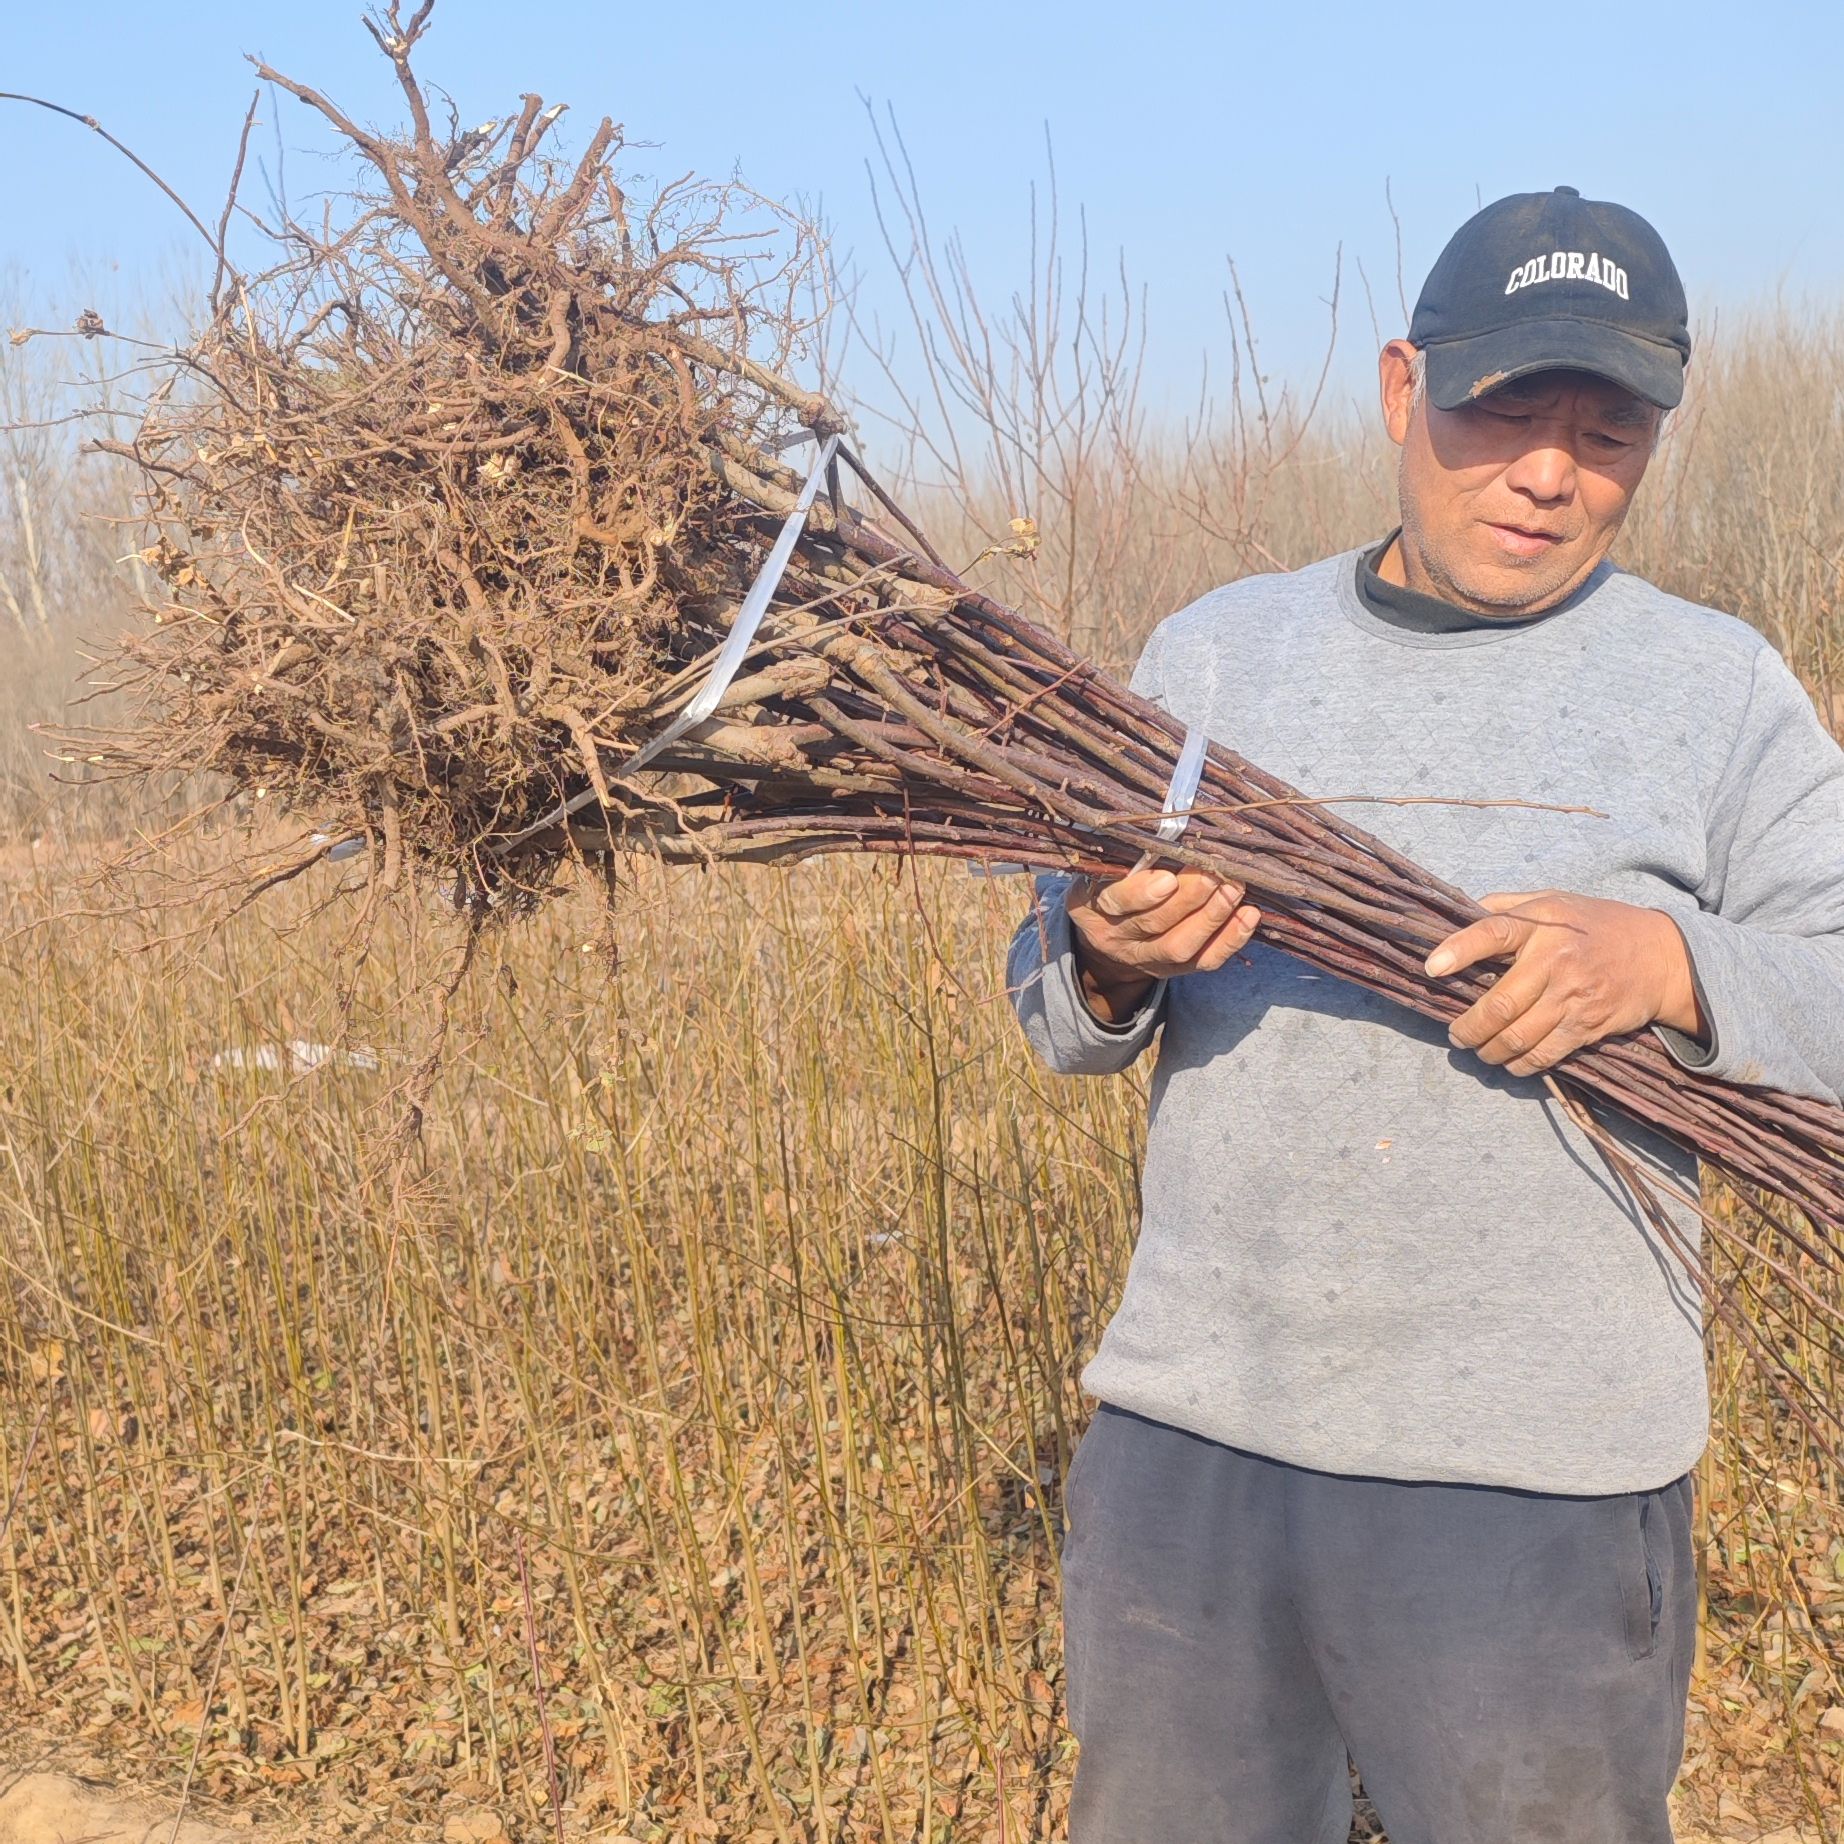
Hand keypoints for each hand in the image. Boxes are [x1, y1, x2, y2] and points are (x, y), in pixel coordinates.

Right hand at [1067, 867, 1261, 1022]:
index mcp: (1092, 907)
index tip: (1168, 878)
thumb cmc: (1108, 884)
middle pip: (1154, 923)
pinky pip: (1205, 961)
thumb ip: (1128, 854)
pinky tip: (1250, 915)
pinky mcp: (1174, 969)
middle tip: (1216, 872)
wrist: (1105, 933)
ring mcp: (1147, 958)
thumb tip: (1175, 827)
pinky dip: (1231, 939)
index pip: (1114, 902)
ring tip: (1235, 888)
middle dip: (1190, 898)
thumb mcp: (1104, 866)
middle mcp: (1117, 937)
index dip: (1141, 893)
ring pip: (1180, 946)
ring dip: (1212, 917)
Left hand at [1425, 890, 1704, 1076]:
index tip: (1432, 968)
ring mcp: (1574, 996)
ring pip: (1518, 1036)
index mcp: (1543, 923)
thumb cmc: (1594, 924)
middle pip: (1501, 1004)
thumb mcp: (1553, 901)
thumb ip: (1506, 906)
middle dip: (1468, 1027)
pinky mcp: (1588, 1025)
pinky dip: (1520, 1065)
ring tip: (1477, 1049)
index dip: (1459, 950)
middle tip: (1456, 1034)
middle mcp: (1556, 960)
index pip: (1493, 932)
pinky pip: (1545, 1054)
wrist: (1661, 956)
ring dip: (1489, 1051)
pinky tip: (1508, 1063)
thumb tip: (1458, 909)